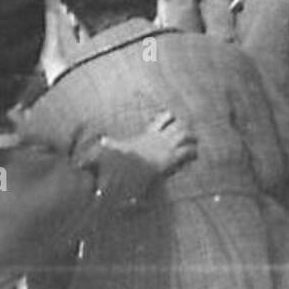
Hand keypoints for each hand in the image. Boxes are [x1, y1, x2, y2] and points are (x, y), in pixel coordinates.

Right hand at [75, 111, 197, 206]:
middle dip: (184, 127)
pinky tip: (193, 157)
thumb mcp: (114, 150)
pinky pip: (188, 152)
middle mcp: (159, 138)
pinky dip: (193, 153)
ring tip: (194, 143)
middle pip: (178, 123)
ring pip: (185, 134)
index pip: (163, 118)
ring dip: (191, 138)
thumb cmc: (121, 162)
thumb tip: (94, 143)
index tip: (173, 120)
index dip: (169, 118)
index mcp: (149, 134)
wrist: (127, 170)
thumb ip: (107, 145)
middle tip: (188, 135)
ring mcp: (167, 147)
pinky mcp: (172, 158)